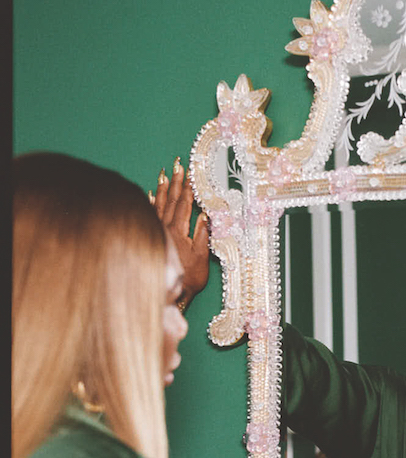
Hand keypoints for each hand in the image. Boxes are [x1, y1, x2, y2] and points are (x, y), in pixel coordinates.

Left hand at [151, 157, 209, 309]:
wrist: (168, 292)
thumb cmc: (187, 278)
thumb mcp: (201, 258)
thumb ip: (202, 234)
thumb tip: (205, 215)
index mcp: (179, 231)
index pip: (184, 204)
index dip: (187, 187)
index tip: (188, 172)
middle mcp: (165, 228)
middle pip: (170, 200)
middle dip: (174, 181)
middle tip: (176, 165)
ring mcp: (155, 232)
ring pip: (158, 205)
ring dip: (161, 189)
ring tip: (163, 174)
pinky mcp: (150, 237)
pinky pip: (149, 215)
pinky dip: (149, 203)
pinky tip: (148, 195)